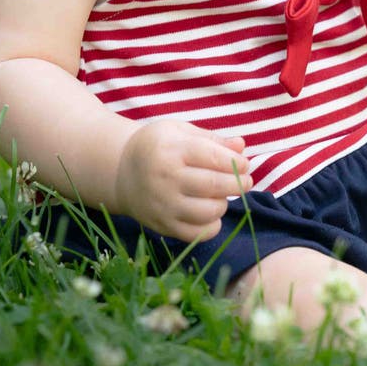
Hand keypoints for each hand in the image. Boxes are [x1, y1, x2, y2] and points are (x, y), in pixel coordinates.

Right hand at [115, 118, 251, 240]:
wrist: (121, 171)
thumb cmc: (158, 147)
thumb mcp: (180, 131)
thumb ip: (212, 139)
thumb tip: (241, 146)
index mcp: (171, 150)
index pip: (213, 157)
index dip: (235, 162)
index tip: (244, 164)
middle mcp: (165, 178)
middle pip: (214, 185)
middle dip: (237, 183)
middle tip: (245, 181)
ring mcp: (163, 204)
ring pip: (208, 211)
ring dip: (223, 203)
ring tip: (221, 195)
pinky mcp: (162, 225)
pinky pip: (196, 234)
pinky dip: (212, 225)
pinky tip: (211, 213)